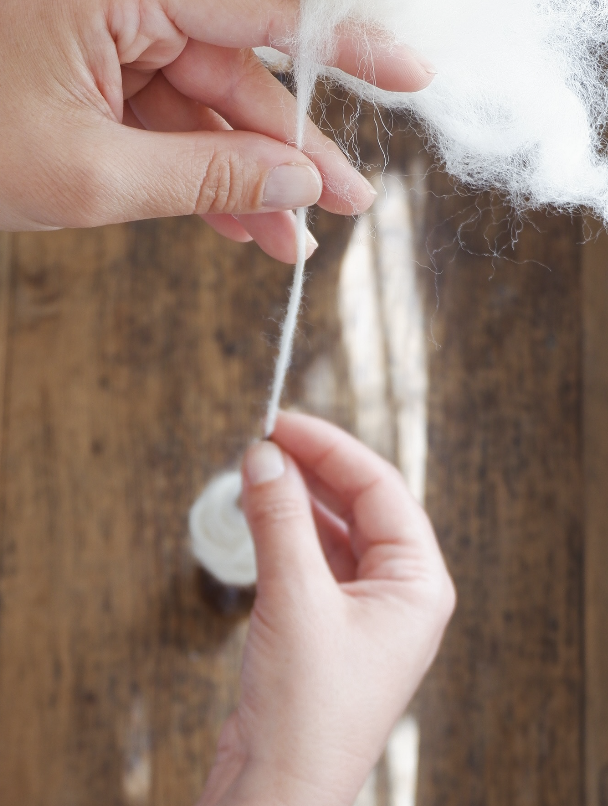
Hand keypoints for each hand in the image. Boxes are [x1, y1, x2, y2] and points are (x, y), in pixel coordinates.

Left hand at [0, 0, 433, 259]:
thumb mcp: (91, 174)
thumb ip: (206, 179)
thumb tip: (297, 187)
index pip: (265, 8)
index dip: (344, 49)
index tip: (409, 74)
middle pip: (242, 75)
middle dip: (295, 151)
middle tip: (351, 202)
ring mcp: (114, 38)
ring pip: (209, 114)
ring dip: (251, 183)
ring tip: (293, 243)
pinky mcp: (99, 77)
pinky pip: (171, 129)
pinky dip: (203, 181)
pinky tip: (243, 228)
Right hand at [200, 412, 455, 805]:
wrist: (276, 793)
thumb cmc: (307, 714)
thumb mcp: (295, 599)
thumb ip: (280, 520)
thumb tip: (264, 458)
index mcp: (418, 583)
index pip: (380, 489)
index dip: (331, 449)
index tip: (285, 424)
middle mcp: (398, 593)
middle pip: (359, 505)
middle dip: (312, 469)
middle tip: (266, 441)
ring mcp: (362, 609)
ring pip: (333, 530)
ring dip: (295, 497)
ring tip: (257, 469)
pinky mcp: (327, 624)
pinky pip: (311, 558)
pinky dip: (284, 531)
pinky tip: (260, 511)